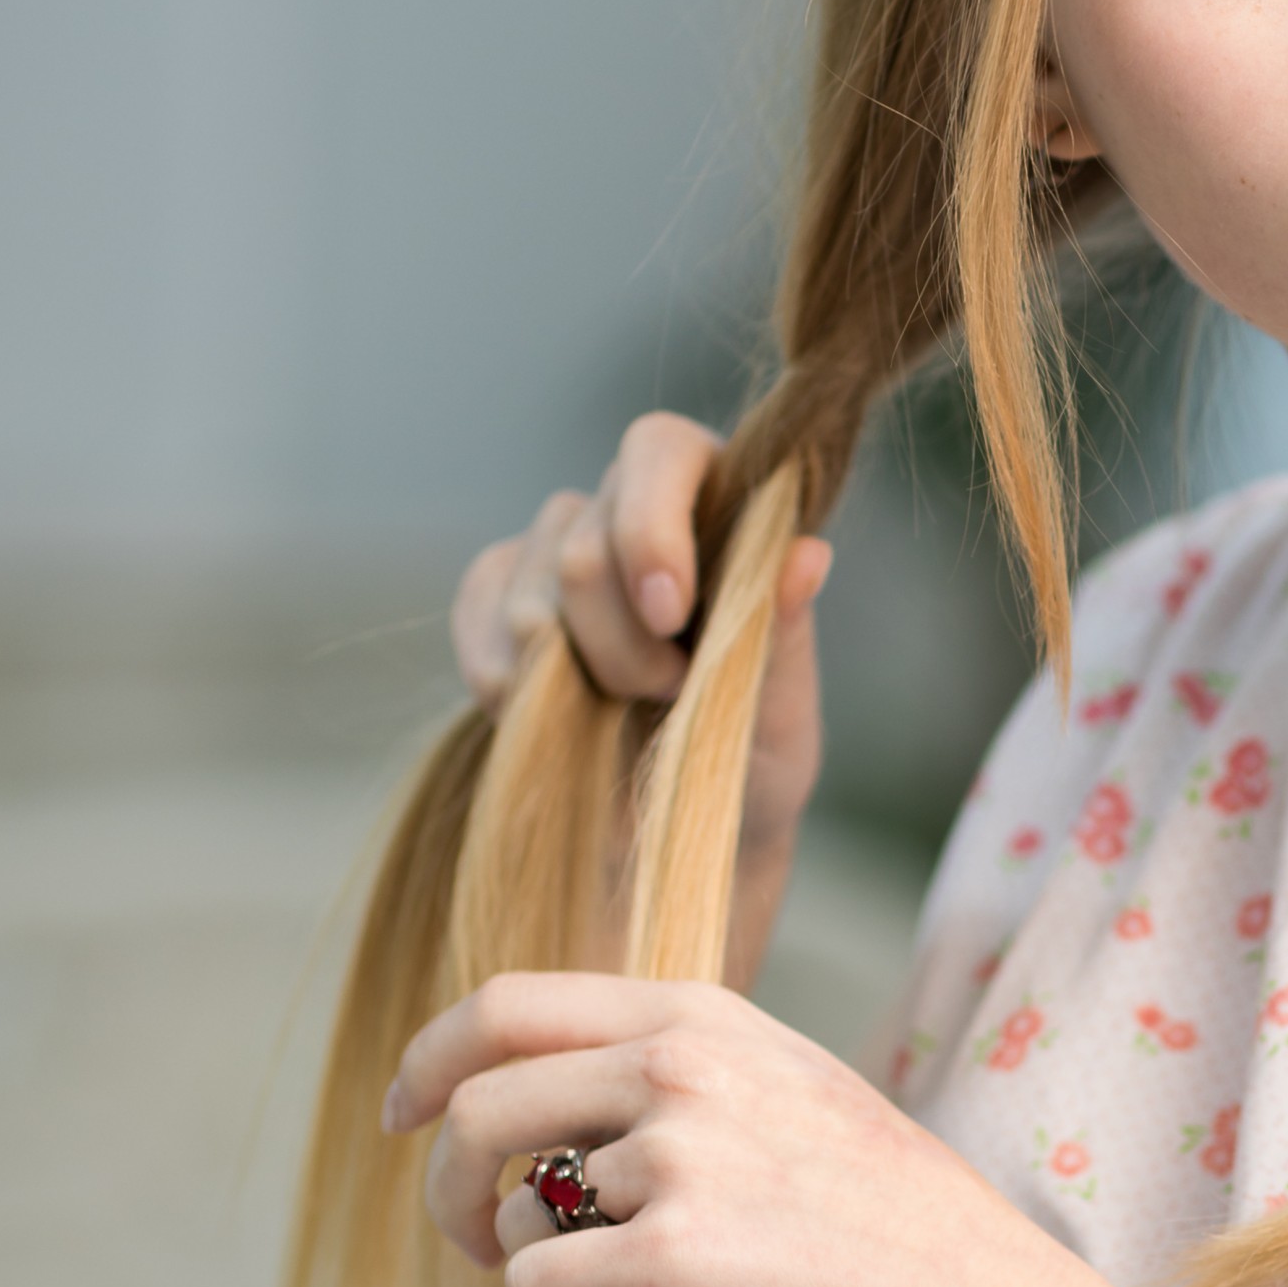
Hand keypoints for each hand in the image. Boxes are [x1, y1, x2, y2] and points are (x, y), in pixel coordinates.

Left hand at [387, 972, 1086, 1286]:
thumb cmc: (893, 1226)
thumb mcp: (797, 1093)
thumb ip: (692, 1071)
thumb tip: (570, 1103)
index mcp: (702, 1015)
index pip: (509, 1002)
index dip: (431, 1057)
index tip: (404, 1111)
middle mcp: (680, 1066)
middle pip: (476, 1100)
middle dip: (443, 1181)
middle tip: (467, 1241)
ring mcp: (677, 1155)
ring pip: (506, 1204)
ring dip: (519, 1264)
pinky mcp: (673, 1254)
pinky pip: (535, 1286)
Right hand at [450, 412, 831, 969]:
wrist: (677, 836)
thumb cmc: (747, 765)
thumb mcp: (780, 714)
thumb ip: (784, 632)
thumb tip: (809, 552)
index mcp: (718, 506)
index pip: (661, 449)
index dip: (652, 524)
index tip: (671, 614)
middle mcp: (631, 508)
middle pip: (586, 542)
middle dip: (622, 644)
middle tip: (665, 697)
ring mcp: (558, 549)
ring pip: (530, 592)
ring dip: (571, 676)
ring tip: (621, 712)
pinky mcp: (497, 596)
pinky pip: (478, 620)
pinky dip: (505, 685)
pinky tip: (543, 716)